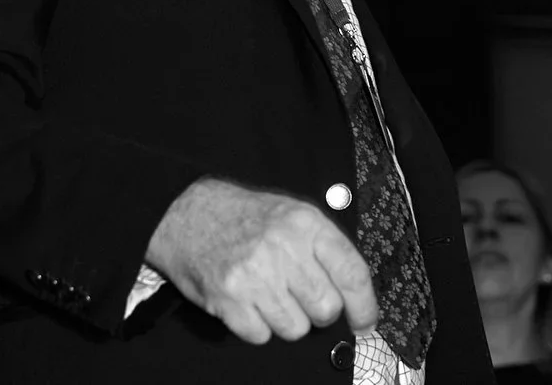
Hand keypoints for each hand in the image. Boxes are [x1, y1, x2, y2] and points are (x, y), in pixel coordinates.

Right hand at [145, 176, 376, 345]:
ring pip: (296, 329)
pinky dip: (256, 326)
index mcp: (305, 222)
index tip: (365, 322)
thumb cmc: (245, 218)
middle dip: (316, 311)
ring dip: (286, 320)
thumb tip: (354, 299)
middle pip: (326, 309)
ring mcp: (255, 275)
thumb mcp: (291, 214)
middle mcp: (283, 247)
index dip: (364, 305)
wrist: (187, 214)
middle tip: (298, 295)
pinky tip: (247, 301)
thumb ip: (323, 250)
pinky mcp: (229, 299)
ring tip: (268, 293)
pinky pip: (261, 337)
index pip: (352, 272)